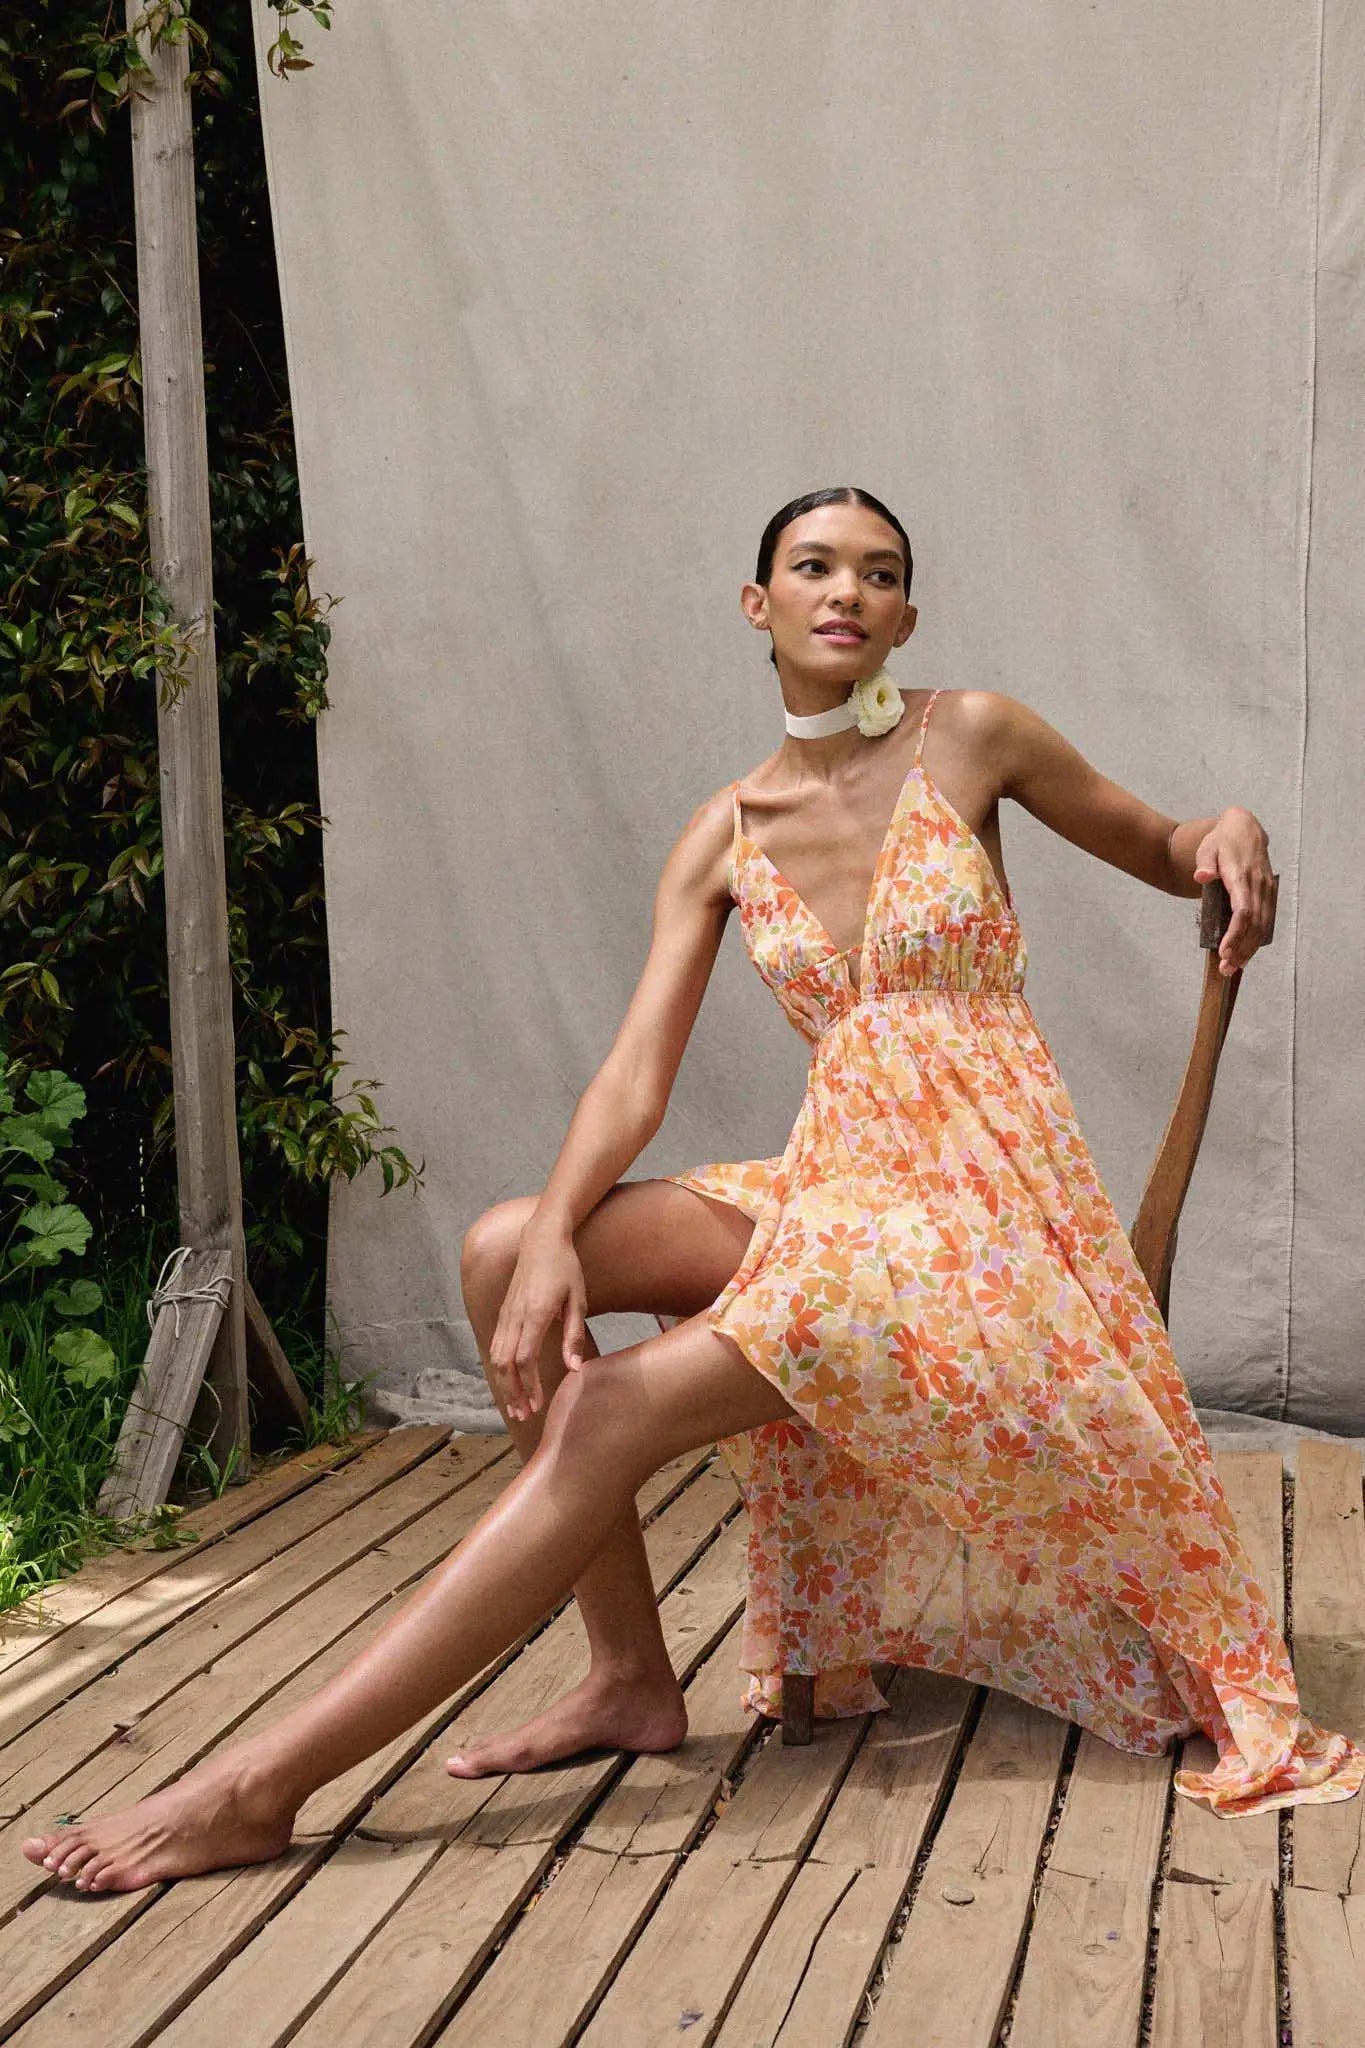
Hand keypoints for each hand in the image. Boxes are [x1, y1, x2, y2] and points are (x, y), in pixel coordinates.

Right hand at [486, 1220, 589, 1421]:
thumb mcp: (578, 1299)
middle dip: (513, 1392)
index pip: (525, 1358)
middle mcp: (515, 1315)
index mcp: (536, 1313)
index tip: (538, 1405)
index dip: (529, 1385)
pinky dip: (500, 1368)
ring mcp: (506, 1313)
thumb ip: (574, 1334)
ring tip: (516, 1405)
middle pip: (506, 1363)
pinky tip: (509, 1380)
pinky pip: (497, 1345)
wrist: (542, 1238)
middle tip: (524, 1415)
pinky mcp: (504, 1311)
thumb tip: (574, 1369)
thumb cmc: (565, 1267)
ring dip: (504, 1383)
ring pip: (497, 1356)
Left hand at [1191, 808, 1275, 977]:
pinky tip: (1246, 954)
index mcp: (1241, 875)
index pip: (1243, 910)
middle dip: (1241, 948)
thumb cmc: (1221, 841)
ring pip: (1263, 925)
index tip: (1224, 951)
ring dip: (1250, 948)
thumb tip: (1202, 876)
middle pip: (1254, 924)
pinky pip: (1266, 920)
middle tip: (1226, 968)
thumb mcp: (1207, 847)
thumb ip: (1205, 863)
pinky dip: (1257, 939)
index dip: (1235, 933)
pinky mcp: (1269, 893)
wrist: (1244, 828)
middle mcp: (1258, 884)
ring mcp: (1266, 889)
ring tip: (1234, 967)